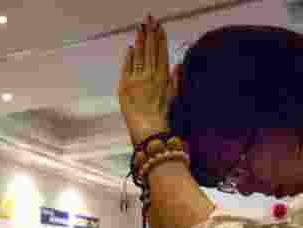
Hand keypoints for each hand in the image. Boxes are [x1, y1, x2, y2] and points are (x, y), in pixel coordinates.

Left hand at [119, 15, 177, 144]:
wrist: (150, 133)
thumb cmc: (163, 119)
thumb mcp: (173, 98)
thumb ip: (175, 80)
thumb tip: (178, 64)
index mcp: (163, 78)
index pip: (161, 53)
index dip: (160, 39)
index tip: (160, 27)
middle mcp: (150, 76)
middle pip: (150, 50)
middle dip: (150, 33)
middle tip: (149, 19)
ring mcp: (137, 80)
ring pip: (138, 55)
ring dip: (139, 40)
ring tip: (140, 27)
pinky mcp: (125, 87)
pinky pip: (127, 68)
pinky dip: (128, 57)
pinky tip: (130, 48)